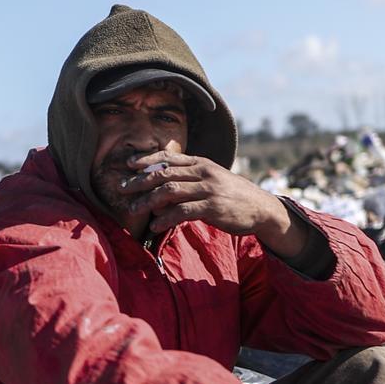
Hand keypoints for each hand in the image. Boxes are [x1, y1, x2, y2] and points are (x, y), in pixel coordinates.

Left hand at [120, 152, 304, 253]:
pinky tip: (155, 226)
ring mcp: (208, 190)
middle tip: (123, 188)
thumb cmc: (233, 196)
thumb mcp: (213, 179)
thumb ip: (192, 178)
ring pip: (170, 191)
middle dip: (140, 181)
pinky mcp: (212, 208)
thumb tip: (165, 186)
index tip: (129, 164)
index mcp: (201, 163)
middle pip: (164, 173)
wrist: (261, 208)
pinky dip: (165, 219)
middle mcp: (203, 172)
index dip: (147, 159)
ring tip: (134, 209)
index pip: (169, 157)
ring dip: (148, 201)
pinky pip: (182, 212)